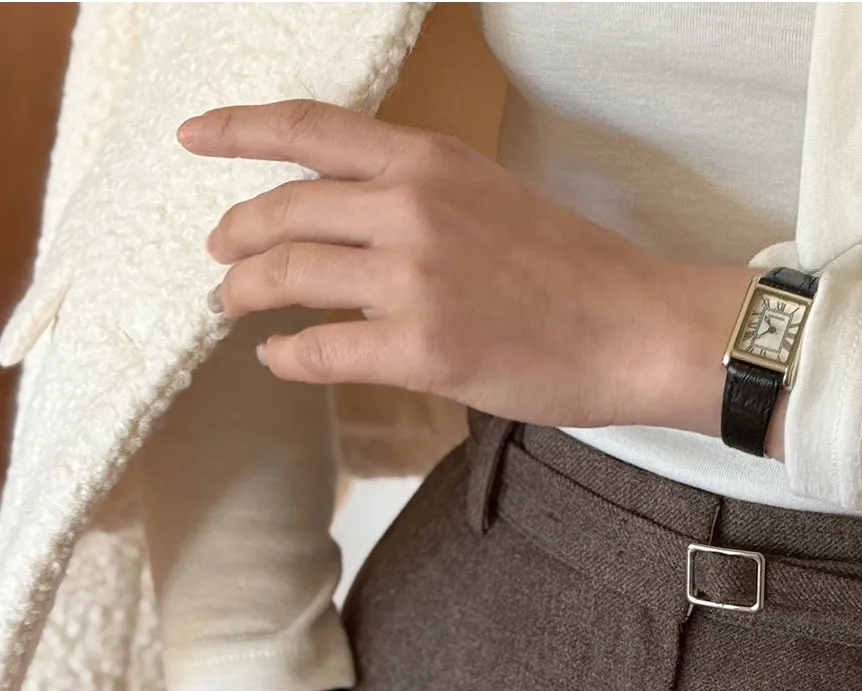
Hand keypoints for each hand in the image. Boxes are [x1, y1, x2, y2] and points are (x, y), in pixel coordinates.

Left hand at [179, 101, 775, 447]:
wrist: (637, 329)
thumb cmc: (579, 273)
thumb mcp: (492, 197)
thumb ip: (422, 198)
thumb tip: (357, 222)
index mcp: (430, 161)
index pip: (310, 129)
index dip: (239, 131)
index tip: (193, 139)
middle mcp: (410, 207)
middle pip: (284, 210)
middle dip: (235, 236)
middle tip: (219, 258)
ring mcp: (412, 279)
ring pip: (287, 277)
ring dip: (245, 296)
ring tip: (233, 309)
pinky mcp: (420, 349)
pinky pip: (319, 351)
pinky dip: (286, 356)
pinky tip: (279, 359)